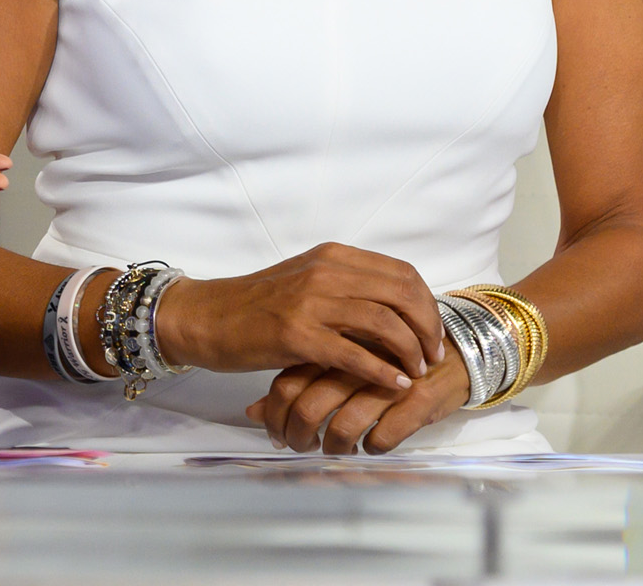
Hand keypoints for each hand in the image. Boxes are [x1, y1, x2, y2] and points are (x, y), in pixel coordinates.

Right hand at [149, 243, 444, 393]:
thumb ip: (347, 288)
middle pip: (400, 294)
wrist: (209, 317)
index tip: (432, 333)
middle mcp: (326, 272)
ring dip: (409, 351)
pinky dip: (380, 371)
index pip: (401, 273)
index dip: (426, 304)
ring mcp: (311, 302)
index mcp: (333, 257)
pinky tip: (393, 385)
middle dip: (426, 328)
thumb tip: (395, 310)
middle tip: (432, 356)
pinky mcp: (296, 335)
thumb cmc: (259, 306)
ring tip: (415, 372)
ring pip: (383, 322)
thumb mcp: (308, 282)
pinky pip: (353, 353)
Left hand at [252, 348, 469, 454]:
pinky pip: (383, 437)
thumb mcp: (338, 361)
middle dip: (299, 439)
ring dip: (334, 449)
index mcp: (333, 344)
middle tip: (303, 448)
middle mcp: (355, 361)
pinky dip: (372, 448)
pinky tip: (371, 445)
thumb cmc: (386, 356)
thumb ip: (295, 381)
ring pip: (343, 428)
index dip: (275, 418)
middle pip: (308, 408)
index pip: (287, 384)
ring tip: (336, 451)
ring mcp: (386, 381)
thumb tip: (250, 411)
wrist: (455, 346)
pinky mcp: (417, 400)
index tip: (277, 436)